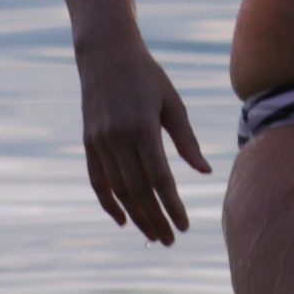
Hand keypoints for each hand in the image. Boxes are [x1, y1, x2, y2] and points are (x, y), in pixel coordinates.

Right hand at [78, 38, 210, 245]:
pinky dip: (108, 203)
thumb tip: (204, 172)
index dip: (172, 205)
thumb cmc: (148, 76)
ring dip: (136, 217)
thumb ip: (186, 139)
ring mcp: (99, 141)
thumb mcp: (172, 102)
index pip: (160, 178)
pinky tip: (123, 220)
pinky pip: (97, 180)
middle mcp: (117, 137)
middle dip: (155, 219)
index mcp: (142, 127)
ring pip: (118, 190)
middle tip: (171, 240)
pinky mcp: (89, 142)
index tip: (185, 225)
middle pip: (138, 191)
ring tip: (153, 235)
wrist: (106, 53)